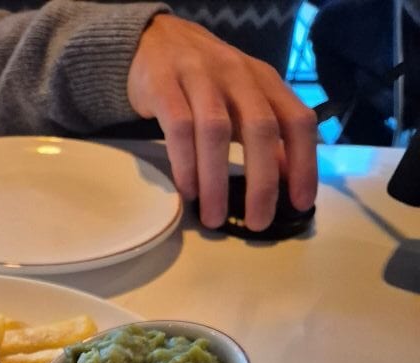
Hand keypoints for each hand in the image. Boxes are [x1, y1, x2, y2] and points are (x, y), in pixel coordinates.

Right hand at [127, 14, 317, 230]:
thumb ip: (268, 135)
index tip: (300, 203)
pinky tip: (187, 191)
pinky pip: (178, 128)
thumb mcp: (244, 101)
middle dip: (262, 182)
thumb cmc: (206, 82)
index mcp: (265, 81)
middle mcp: (238, 75)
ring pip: (216, 131)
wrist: (156, 40)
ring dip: (216, 181)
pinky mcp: (164, 85)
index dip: (304, 163)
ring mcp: (200, 77)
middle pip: (260, 129)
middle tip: (257, 222)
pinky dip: (184, 163)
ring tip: (214, 218)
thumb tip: (291, 177)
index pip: (297, 120)